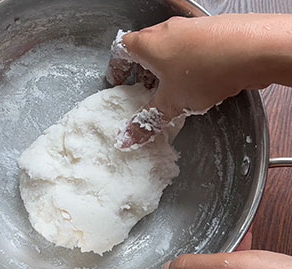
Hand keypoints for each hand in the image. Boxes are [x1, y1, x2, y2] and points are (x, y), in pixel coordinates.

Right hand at [109, 14, 291, 148]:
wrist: (254, 48)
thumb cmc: (206, 67)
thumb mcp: (171, 102)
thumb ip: (147, 120)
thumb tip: (129, 136)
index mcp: (148, 43)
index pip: (121, 50)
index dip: (116, 67)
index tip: (117, 81)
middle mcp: (167, 31)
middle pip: (145, 50)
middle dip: (142, 72)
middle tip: (144, 91)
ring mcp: (190, 29)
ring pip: (169, 50)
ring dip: (166, 70)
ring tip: (172, 91)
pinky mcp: (211, 34)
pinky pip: (191, 50)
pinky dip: (187, 67)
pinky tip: (197, 84)